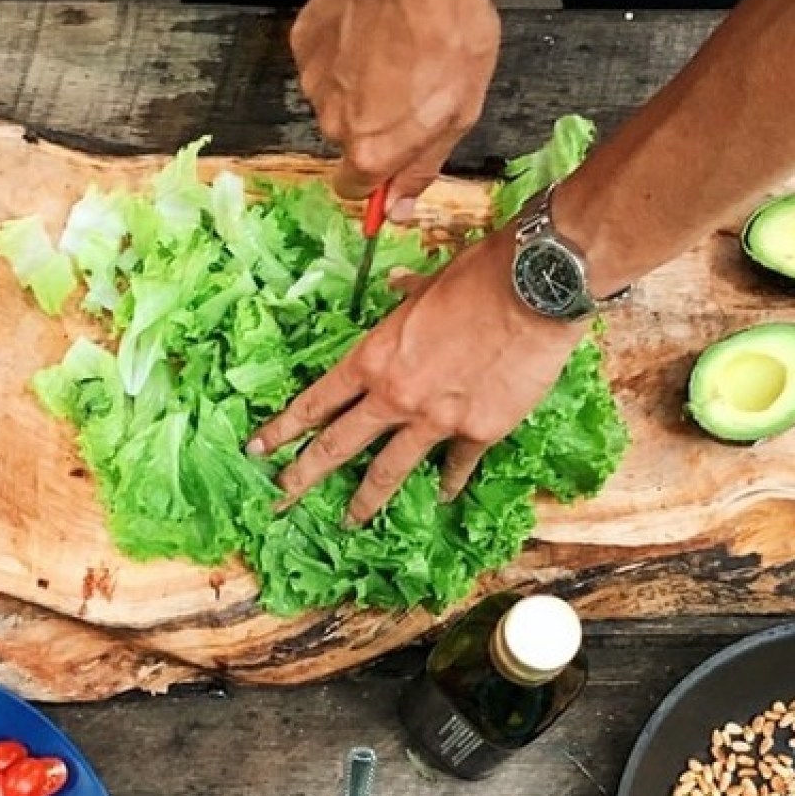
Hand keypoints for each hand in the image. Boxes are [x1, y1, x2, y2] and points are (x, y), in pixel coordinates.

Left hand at [247, 229, 585, 524]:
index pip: (316, 402)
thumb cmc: (480, 274)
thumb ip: (406, 297)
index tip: (258, 448)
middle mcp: (395, 396)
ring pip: (388, 471)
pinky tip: (442, 495)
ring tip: (349, 521)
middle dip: (303, 476)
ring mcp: (435, 420)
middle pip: (337, 446)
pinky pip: (456, 465)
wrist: (536, 287)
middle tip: (280, 499)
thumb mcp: (429, 283)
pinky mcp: (477, 432)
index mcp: (375, 358)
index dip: (283, 428)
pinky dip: (449, 481)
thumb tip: (395, 287)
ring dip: (365, 500)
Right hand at [293, 0, 499, 211]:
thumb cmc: (446, 30)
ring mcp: (314, 83)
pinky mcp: (303, 44)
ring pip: (336, 98)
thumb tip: (399, 208)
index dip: (378, 174)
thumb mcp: (460, 112)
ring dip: (360, 83)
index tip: (394, 154)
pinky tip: (372, 26)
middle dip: (375, 120)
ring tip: (394, 47)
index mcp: (370, 151)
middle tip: (410, 84)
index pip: (355, 189)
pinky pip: (324, 61)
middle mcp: (333, 125)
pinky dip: (344, 50)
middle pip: (349, 140)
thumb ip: (422, 166)